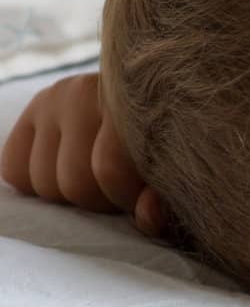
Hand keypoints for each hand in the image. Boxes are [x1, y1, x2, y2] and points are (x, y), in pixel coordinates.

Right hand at [1, 72, 166, 238]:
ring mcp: (57, 96)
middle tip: (124, 190)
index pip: (110, 170)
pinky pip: (15, 168)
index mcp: (134, 103)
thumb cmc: (173, 146)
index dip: (126, 200)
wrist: (163, 99)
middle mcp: (88, 91)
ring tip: (101, 180)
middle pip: (74, 182)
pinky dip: (37, 182)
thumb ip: (168, 200)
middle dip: (101, 201)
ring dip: (72, 195)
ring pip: (43, 181)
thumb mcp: (177, 174)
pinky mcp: (36, 107)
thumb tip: (149, 216)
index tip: (145, 201)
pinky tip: (68, 170)